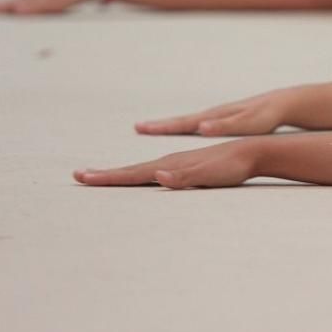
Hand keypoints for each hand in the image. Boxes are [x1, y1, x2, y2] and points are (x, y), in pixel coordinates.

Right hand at [74, 139, 256, 188]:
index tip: (83, 177)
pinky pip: (159, 172)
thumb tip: (157, 176)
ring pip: (145, 170)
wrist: (252, 152)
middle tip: (80, 176)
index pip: (134, 173)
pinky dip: (144, 175)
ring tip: (104, 176)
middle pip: (133, 170)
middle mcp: (172, 161)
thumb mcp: (209, 175)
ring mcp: (180, 163)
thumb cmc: (231, 167)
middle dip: (107, 175)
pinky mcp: (190, 167)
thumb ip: (184, 177)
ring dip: (123, 174)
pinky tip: (144, 178)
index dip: (108, 177)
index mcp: (171, 164)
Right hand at [135, 91, 289, 135]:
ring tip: (152, 127)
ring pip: (189, 121)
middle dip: (159, 125)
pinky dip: (187, 126)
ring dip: (170, 125)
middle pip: (180, 121)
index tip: (139, 127)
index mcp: (213, 117)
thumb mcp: (245, 123)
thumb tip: (200, 126)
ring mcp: (219, 116)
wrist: (283, 104)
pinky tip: (188, 129)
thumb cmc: (265, 116)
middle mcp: (212, 114)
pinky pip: (200, 124)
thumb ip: (223, 126)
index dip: (160, 127)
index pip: (181, 123)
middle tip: (138, 127)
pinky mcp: (227, 120)